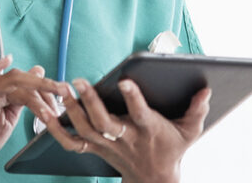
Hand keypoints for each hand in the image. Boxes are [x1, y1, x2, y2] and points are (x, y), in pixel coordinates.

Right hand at [0, 55, 64, 179]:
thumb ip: (22, 102)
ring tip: (54, 90)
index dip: (47, 93)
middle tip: (65, 91)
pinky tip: (4, 61)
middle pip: (22, 80)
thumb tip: (36, 78)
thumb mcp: (7, 122)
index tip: (63, 102)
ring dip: (36, 82)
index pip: (28, 87)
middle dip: (46, 85)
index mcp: (1, 97)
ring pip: (10, 79)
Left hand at [41, 78, 211, 182]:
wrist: (155, 179)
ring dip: (70, 110)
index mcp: (148, 130)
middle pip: (104, 123)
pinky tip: (45, 112)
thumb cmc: (172, 148)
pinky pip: (71, 142)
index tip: (125, 80)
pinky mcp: (94, 149)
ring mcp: (106, 145)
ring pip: (84, 130)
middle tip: (78, 80)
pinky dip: (56, 129)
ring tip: (60, 88)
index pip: (141, 114)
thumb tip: (206, 89)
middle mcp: (125, 138)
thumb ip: (198, 110)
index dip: (134, 98)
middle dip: (90, 102)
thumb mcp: (190, 132)